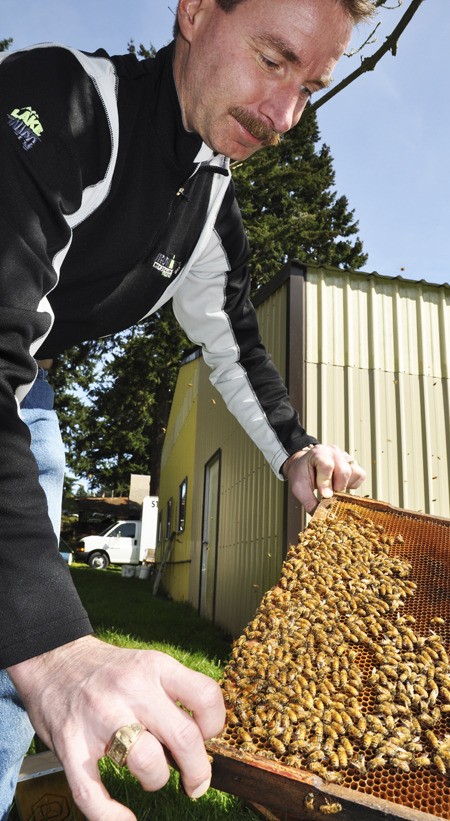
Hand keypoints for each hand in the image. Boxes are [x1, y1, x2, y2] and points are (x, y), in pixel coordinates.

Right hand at [8, 635, 224, 819]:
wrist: (52, 658)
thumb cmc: (107, 670)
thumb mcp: (145, 664)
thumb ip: (171, 693)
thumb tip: (202, 738)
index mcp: (154, 667)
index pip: (205, 695)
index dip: (214, 725)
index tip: (207, 737)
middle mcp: (131, 689)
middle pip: (183, 737)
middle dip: (198, 770)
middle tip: (196, 782)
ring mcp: (99, 716)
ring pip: (147, 762)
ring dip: (156, 781)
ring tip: (152, 777)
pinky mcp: (70, 742)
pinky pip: (92, 793)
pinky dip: (110, 816)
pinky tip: (124, 819)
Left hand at [283, 444, 365, 513]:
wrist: (303, 465)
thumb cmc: (301, 474)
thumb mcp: (299, 488)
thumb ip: (309, 501)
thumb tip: (320, 516)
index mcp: (318, 453)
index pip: (327, 465)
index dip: (326, 482)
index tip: (324, 495)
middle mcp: (334, 452)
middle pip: (344, 470)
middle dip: (337, 487)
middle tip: (328, 494)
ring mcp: (345, 456)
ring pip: (354, 472)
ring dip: (345, 485)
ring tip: (333, 487)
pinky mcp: (353, 463)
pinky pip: (360, 475)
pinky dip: (352, 484)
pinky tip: (340, 485)